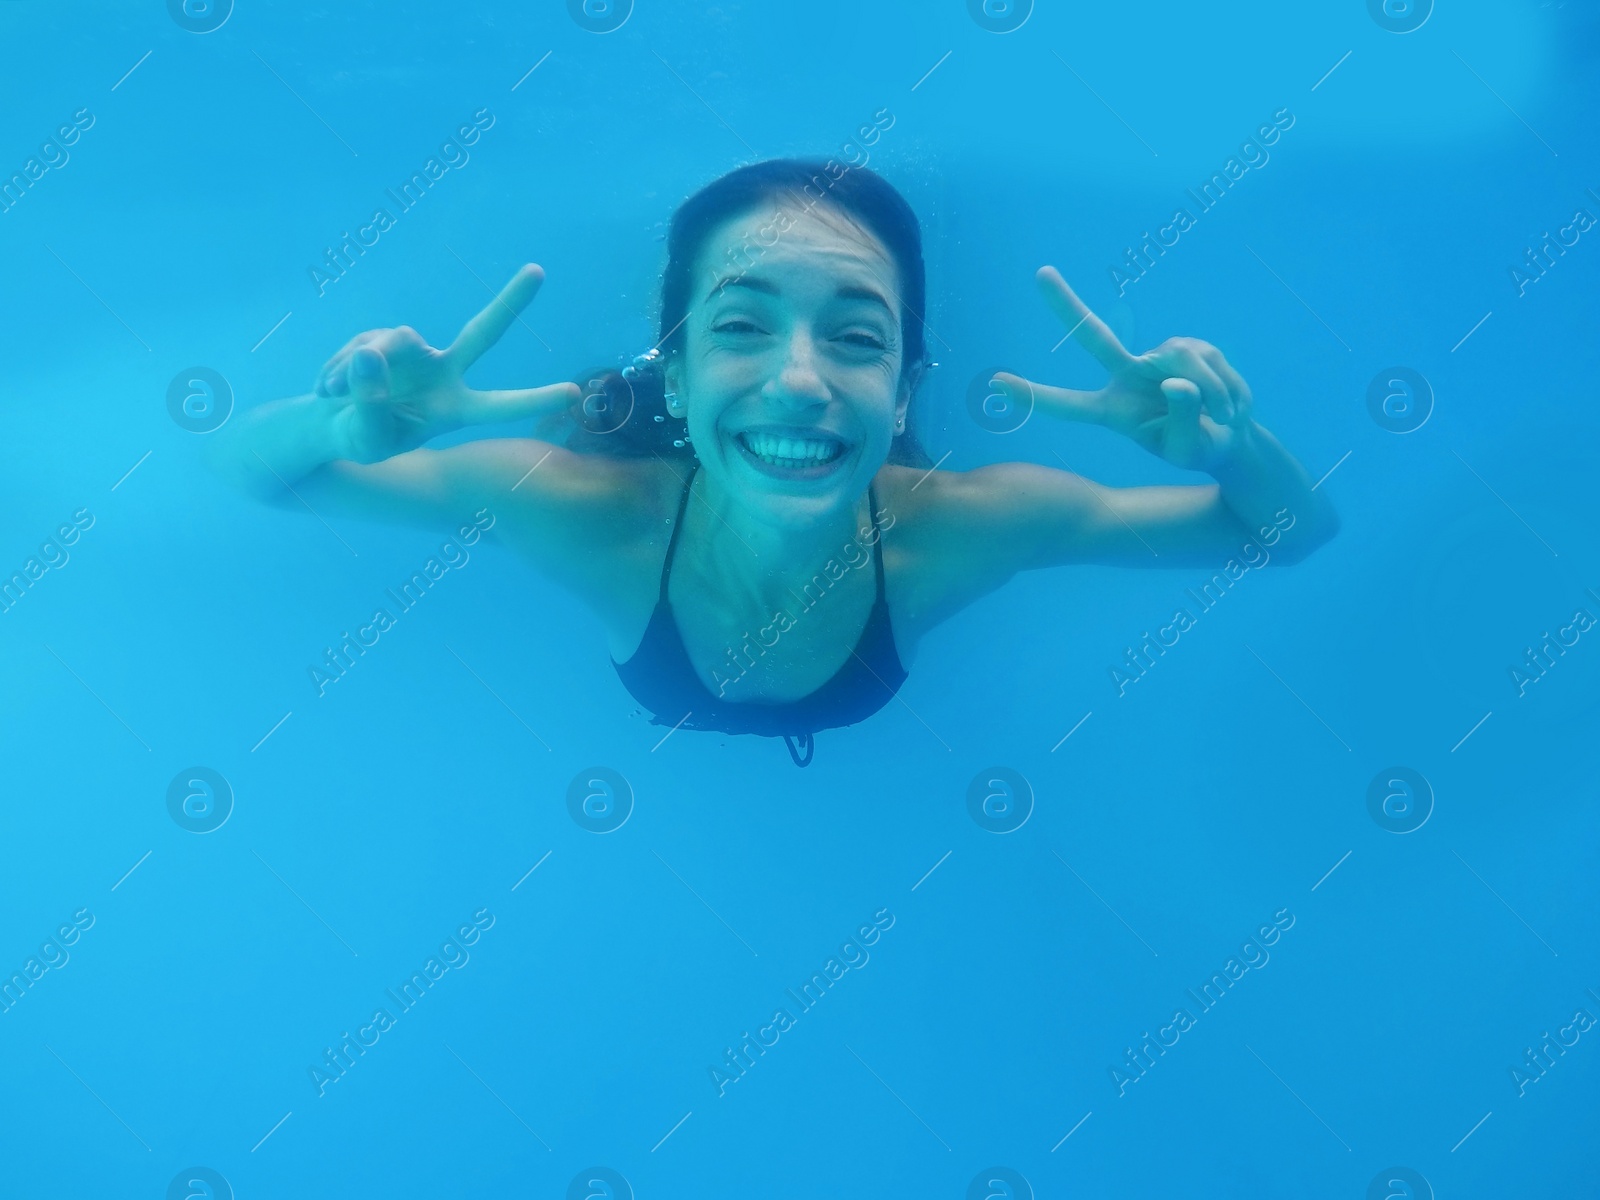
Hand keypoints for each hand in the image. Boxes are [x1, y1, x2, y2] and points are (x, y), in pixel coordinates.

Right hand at [312, 264, 578, 462]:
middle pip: (482, 333)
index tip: (574, 393)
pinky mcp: (384, 339)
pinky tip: (329, 388)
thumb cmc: (359, 439)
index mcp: (455, 410)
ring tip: (335, 395)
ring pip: (393, 342)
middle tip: (539, 271)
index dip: (535, 399)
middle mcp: (443, 375)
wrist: (329, 425)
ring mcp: (415, 353)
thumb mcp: (366, 436)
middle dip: (509, 302)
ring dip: (358, 369)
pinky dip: (338, 369)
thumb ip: (370, 402)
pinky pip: (362, 345)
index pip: (500, 404)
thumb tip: (369, 353)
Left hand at [992, 267, 1253, 472]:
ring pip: (1181, 359)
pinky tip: (1228, 403)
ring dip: (1210, 390)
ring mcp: (1156, 358)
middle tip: (1040, 273)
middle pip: (1093, 337)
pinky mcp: (1189, 345)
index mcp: (1112, 412)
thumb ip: (1181, 420)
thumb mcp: (1190, 449)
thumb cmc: (1200, 448)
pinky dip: (1224, 385)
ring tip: (1222, 416)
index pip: (1068, 405)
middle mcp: (1128, 377)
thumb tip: (1175, 379)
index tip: (995, 383)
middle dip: (1066, 306)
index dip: (1034, 395)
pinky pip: (1206, 359)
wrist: (1231, 436)